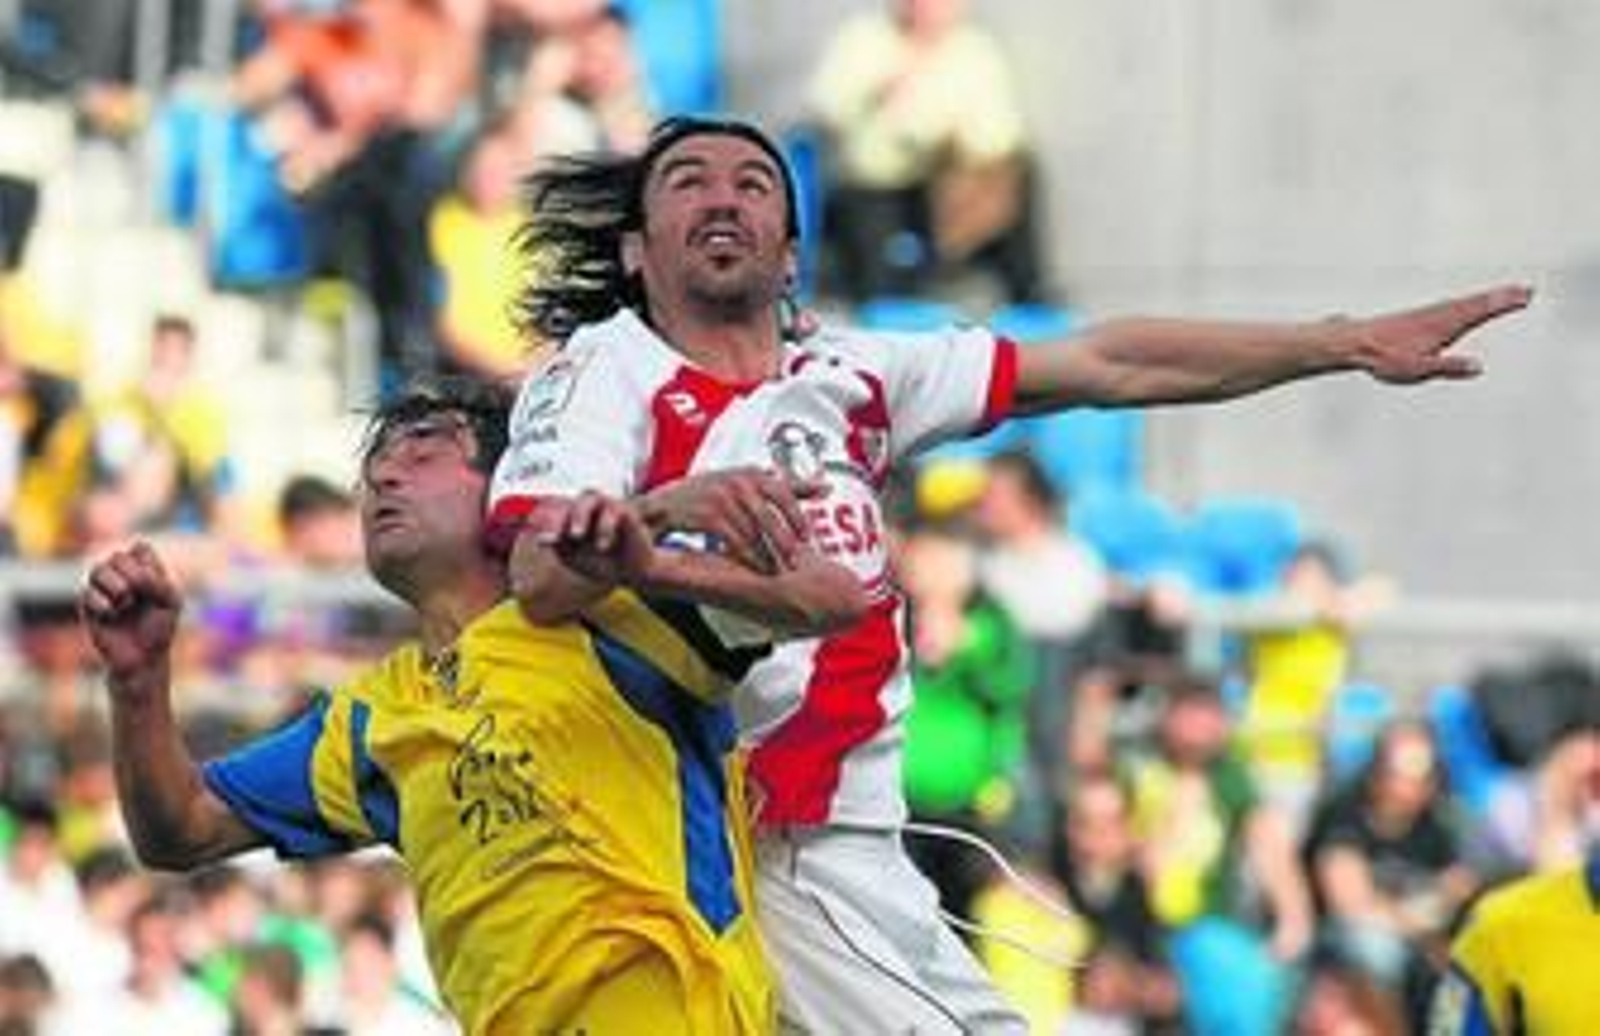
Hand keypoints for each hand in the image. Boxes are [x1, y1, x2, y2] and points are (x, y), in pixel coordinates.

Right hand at [78, 541, 182, 686]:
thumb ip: (155, 581)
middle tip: (138, 597)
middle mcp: (121, 576)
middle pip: (118, 556)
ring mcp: (103, 590)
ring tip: (124, 603)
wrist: (142, 657)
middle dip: (131, 575)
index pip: (140, 548)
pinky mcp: (88, 606)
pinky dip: (102, 603)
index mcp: (144, 570)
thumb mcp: (169, 601)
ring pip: (98, 569)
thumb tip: (131, 575)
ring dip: (115, 585)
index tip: (155, 584)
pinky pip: (87, 593)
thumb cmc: (159, 628)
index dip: (146, 563)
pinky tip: (111, 615)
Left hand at [530, 492, 655, 587]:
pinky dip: (605, 527)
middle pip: (566, 502)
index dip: (541, 520)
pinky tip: (602, 546)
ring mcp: (604, 506)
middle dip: (556, 518)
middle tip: (552, 538)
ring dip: (579, 515)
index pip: (550, 509)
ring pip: (588, 498)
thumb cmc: (599, 561)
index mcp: (567, 517)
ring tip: (576, 535)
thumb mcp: (574, 556)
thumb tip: (541, 538)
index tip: (540, 539)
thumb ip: (559, 544)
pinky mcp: (625, 510)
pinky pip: (613, 511)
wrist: (630, 572)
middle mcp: (584, 507)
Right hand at [639, 467, 823, 574]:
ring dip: (767, 553)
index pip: (783, 491)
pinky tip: (755, 567)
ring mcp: (721, 497)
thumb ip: (784, 485)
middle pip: (770, 515)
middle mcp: (737, 481)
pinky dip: (747, 556)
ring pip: (753, 531)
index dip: (797, 516)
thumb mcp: (744, 483)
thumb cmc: (705, 494)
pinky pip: (734, 539)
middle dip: (784, 541)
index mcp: (749, 473)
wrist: (661, 505)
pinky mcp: (707, 514)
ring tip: (777, 569)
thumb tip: (824, 487)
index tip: (807, 536)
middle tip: (796, 561)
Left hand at [1339, 283, 1531, 383]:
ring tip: (1508, 293)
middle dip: (1503, 296)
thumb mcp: (1418, 368)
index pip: (1479, 312)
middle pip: (1477, 303)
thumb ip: (1448, 367)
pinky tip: (1471, 305)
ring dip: (1488, 297)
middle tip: (1527, 290)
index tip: (1523, 296)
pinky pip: (1453, 305)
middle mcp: (1438, 314)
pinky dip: (1469, 302)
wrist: (1355, 342)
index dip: (1502, 303)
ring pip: (1466, 302)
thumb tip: (1476, 367)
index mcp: (1442, 325)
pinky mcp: (1421, 316)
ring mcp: (1430, 313)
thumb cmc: (1383, 356)